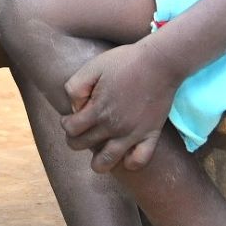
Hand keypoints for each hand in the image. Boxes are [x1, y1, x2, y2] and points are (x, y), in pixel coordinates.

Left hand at [61, 42, 179, 172]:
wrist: (159, 63)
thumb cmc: (124, 62)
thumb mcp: (92, 67)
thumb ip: (76, 88)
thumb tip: (75, 108)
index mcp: (97, 110)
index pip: (71, 130)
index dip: (66, 124)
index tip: (70, 118)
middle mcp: (113, 126)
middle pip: (84, 146)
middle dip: (75, 140)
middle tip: (80, 132)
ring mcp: (133, 134)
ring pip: (109, 162)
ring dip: (98, 162)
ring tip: (97, 153)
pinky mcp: (151, 134)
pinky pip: (140, 160)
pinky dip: (131, 163)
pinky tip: (125, 155)